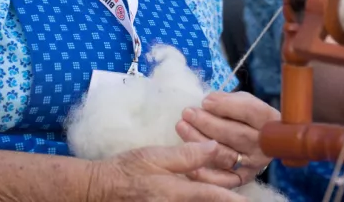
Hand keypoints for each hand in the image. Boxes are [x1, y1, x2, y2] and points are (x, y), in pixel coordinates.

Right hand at [92, 141, 246, 200]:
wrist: (100, 190)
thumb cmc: (126, 170)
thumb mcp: (155, 156)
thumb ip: (187, 154)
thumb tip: (215, 147)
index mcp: (177, 192)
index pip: (213, 196)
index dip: (234, 200)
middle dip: (226, 199)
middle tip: (244, 197)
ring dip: (212, 198)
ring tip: (226, 194)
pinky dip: (200, 199)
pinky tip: (206, 193)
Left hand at [176, 91, 279, 187]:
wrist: (257, 141)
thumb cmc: (245, 116)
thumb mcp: (242, 101)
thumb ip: (228, 100)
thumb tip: (209, 101)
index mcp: (270, 121)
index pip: (251, 111)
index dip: (227, 106)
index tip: (205, 101)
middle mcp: (265, 145)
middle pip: (236, 134)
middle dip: (208, 123)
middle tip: (188, 113)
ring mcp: (253, 164)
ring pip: (225, 154)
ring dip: (200, 140)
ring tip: (182, 126)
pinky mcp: (241, 179)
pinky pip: (221, 178)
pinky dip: (203, 170)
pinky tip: (187, 155)